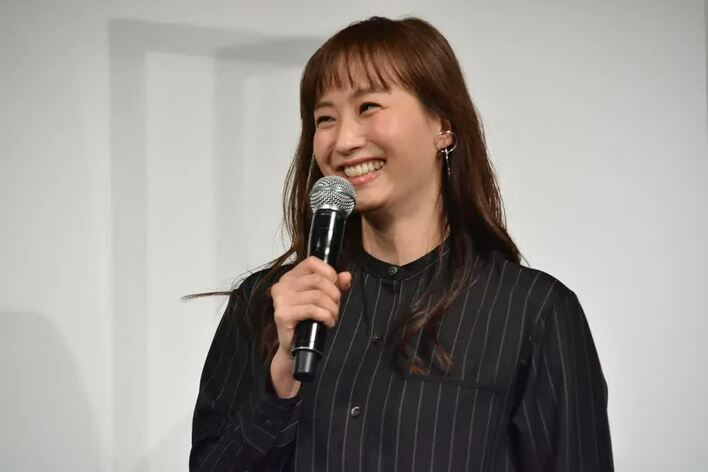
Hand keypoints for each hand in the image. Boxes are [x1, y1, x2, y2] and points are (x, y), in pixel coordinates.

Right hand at [268, 257, 351, 396]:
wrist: (294, 346)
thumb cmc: (307, 320)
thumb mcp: (324, 298)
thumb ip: (336, 285)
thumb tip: (347, 276)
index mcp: (290, 277)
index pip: (312, 262)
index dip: (329, 272)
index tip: (336, 287)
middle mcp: (282, 285)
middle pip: (318, 280)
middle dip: (334, 294)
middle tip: (336, 306)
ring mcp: (281, 300)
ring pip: (317, 295)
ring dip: (332, 308)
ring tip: (333, 316)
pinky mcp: (283, 314)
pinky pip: (312, 309)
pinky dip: (325, 316)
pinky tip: (328, 322)